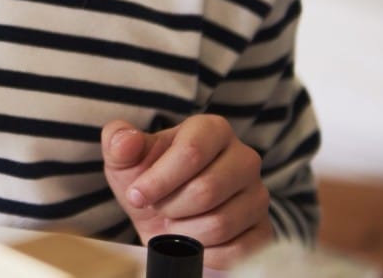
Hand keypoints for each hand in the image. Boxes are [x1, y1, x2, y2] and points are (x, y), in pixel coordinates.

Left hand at [101, 115, 271, 270]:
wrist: (164, 216)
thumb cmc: (148, 180)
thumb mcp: (125, 158)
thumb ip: (119, 141)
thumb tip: (125, 141)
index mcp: (212, 130)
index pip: (191, 151)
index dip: (159, 179)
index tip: (137, 195)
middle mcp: (244, 158)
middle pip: (206, 190)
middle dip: (170, 206)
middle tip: (159, 208)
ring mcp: (258, 195)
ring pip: (220, 223)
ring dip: (185, 231)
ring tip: (175, 221)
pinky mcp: (263, 230)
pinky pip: (237, 251)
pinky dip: (205, 253)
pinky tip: (193, 240)